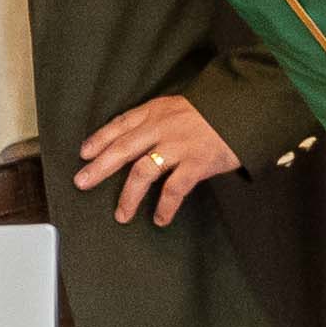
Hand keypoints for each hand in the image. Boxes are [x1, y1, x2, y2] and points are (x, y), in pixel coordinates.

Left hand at [73, 94, 239, 221]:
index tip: (83, 153)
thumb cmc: (209, 113)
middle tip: (81, 183)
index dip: (100, 138)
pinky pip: (174, 189)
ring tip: (121, 214)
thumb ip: (154, 122)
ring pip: (143, 172)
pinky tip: (159, 219)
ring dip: (129, 196)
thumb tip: (130, 143)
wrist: (243, 110)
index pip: (120, 124)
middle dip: (99, 167)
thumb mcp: (176, 107)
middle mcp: (162, 127)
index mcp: (155, 112)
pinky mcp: (197, 163)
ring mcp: (178, 146)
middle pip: (122, 148)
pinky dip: (164, 207)